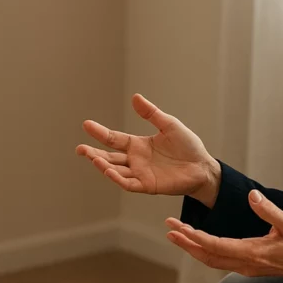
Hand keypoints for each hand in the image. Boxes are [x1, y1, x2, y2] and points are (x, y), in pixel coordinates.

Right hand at [76, 94, 221, 205]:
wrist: (203, 167)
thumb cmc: (188, 146)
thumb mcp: (169, 125)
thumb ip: (151, 113)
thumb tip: (135, 97)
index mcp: (138, 145)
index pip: (114, 138)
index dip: (100, 133)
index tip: (86, 125)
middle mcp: (135, 160)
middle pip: (109, 156)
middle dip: (93, 153)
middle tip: (80, 149)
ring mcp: (140, 174)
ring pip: (115, 170)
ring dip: (103, 165)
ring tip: (93, 157)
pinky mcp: (148, 186)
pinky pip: (128, 183)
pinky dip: (117, 178)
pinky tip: (109, 171)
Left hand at [165, 189, 282, 282]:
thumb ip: (270, 211)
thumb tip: (252, 196)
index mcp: (254, 252)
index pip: (217, 246)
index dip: (196, 237)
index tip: (180, 227)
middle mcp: (246, 264)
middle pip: (208, 257)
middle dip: (186, 243)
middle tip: (170, 229)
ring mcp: (246, 268)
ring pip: (212, 261)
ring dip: (193, 249)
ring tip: (177, 235)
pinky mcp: (249, 267)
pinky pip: (220, 262)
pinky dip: (205, 252)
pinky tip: (197, 243)